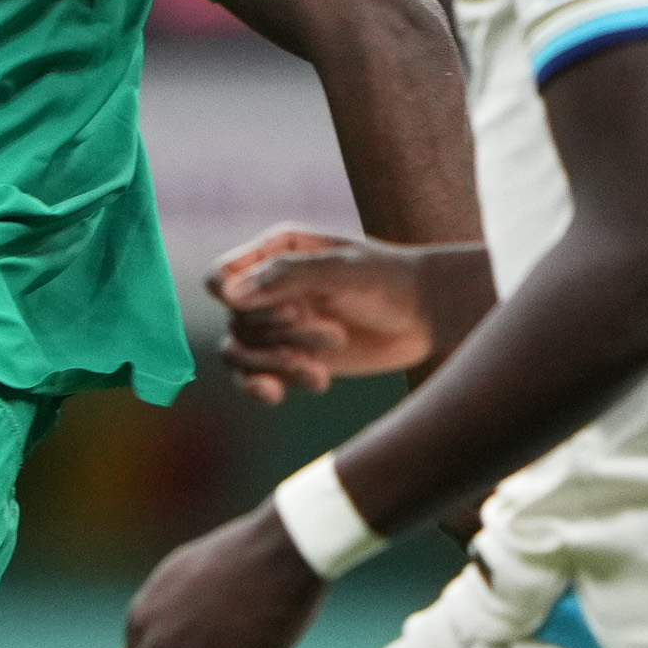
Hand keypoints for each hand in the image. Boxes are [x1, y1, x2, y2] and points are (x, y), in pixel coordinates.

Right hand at [207, 225, 436, 404]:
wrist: (427, 316)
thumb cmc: (390, 281)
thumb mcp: (342, 270)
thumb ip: (285, 277)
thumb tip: (229, 295)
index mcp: (275, 253)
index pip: (220, 278)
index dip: (239, 301)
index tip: (289, 310)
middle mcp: (267, 287)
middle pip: (235, 321)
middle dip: (282, 336)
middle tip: (335, 337)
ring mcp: (277, 324)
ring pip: (239, 352)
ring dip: (277, 365)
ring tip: (318, 374)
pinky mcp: (289, 357)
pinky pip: (251, 376)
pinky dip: (262, 387)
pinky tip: (282, 395)